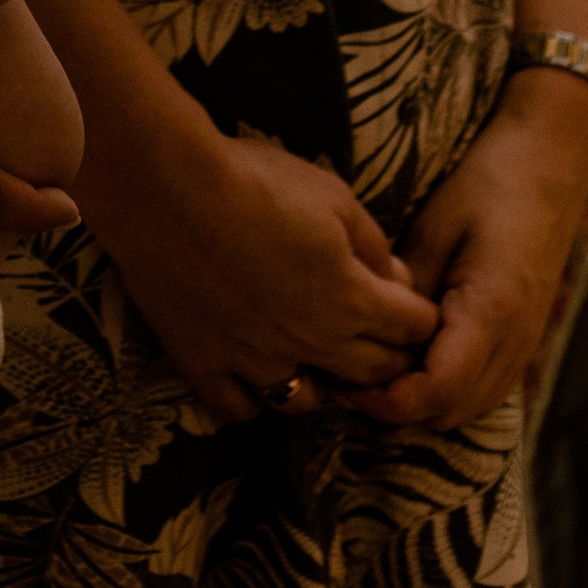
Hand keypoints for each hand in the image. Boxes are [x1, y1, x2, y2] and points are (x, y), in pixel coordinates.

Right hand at [81, 120, 437, 421]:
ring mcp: (256, 362)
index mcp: (351, 300)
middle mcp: (312, 343)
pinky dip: (254, 398)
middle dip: (389, 355)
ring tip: (321, 360)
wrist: (167, 189)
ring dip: (326, 384)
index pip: (412, 327)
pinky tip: (254, 375)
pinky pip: (241, 408)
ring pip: (309, 401)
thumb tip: (397, 278)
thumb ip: (373, 243)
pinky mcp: (206, 366)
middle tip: (383, 338)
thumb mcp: (333, 194)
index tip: (415, 306)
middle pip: (372, 370)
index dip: (420, 315)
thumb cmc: (255, 179)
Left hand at [351, 71, 587, 431]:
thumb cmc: (488, 183)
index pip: (435, 391)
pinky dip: (449, 389)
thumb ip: (407, 289)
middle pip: (450, 412)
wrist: (548, 162)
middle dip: (398, 407)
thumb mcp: (435, 227)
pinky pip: (484, 388)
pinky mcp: (524, 337)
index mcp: (489, 312)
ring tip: (377, 366)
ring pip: (468, 408)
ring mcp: (524, 344)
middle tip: (350, 373)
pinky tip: (416, 357)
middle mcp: (513, 341)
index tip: (345, 380)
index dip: (387, 400)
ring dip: (423, 402)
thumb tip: (370, 333)